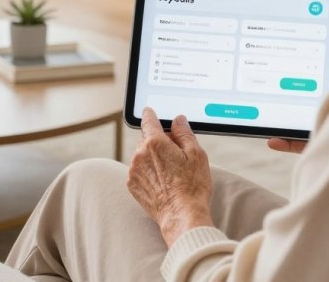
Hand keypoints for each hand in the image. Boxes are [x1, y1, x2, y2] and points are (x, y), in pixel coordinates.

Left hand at [127, 108, 214, 246]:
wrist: (182, 216)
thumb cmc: (192, 186)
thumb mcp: (196, 154)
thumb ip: (184, 133)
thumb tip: (177, 120)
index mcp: (155, 142)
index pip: (148, 119)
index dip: (151, 114)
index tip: (150, 112)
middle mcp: (139, 154)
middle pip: (145, 137)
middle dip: (157, 139)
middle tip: (174, 151)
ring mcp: (133, 170)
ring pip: (141, 154)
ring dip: (151, 156)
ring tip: (170, 171)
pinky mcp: (132, 185)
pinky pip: (138, 170)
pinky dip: (147, 170)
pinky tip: (162, 180)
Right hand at [266, 31, 328, 153]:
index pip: (318, 80)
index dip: (302, 72)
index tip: (284, 64)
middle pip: (305, 102)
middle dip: (285, 96)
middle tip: (266, 89)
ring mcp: (328, 126)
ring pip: (299, 123)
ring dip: (280, 121)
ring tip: (265, 116)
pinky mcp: (326, 144)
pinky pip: (302, 145)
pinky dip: (286, 143)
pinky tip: (273, 139)